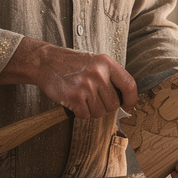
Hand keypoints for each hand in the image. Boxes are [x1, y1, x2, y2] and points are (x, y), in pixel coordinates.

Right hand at [0, 38, 136, 119]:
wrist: (46, 62)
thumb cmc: (72, 64)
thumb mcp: (95, 62)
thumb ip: (111, 77)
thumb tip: (125, 100)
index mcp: (106, 63)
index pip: (129, 85)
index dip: (131, 99)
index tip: (128, 106)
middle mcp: (99, 74)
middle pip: (113, 104)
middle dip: (104, 106)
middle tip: (93, 97)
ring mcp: (86, 86)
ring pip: (100, 112)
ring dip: (91, 109)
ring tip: (82, 97)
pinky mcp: (74, 97)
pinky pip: (85, 115)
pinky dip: (80, 112)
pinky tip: (74, 101)